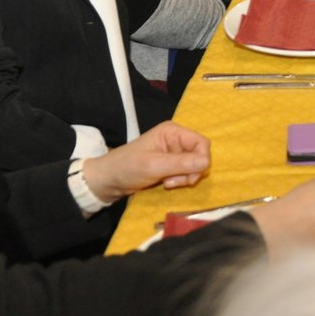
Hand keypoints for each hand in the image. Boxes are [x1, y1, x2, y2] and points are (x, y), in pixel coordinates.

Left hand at [79, 120, 210, 202]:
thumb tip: (206, 163)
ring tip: (167, 183)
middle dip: (191, 171)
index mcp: (172, 132)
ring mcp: (174, 153)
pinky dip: (180, 180)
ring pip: (194, 166)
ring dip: (185, 178)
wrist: (107, 181)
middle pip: (199, 155)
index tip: (190, 177)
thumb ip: (180, 164)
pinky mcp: (170, 165)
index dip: (201, 160)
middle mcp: (176, 140)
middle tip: (173, 182)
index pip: (201, 143)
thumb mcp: (153, 166)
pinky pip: (186, 172)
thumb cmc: (126, 168)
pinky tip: (166, 184)